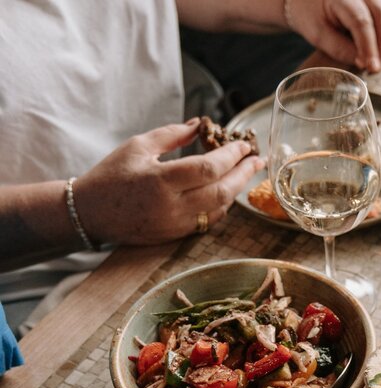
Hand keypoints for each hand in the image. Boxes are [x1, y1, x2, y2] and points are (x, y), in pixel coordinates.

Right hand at [74, 119, 262, 244]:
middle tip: (257, 160)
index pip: (208, 168)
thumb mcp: (138, 146)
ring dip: (236, 190)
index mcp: (160, 180)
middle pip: (222, 191)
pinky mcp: (176, 236)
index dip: (232, 156)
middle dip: (244, 173)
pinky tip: (227, 191)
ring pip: (219, 208)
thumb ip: (172, 134)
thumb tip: (199, 124)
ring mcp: (175, 224)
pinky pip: (209, 221)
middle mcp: (171, 206)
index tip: (245, 145)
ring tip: (246, 172)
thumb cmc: (111, 175)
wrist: (89, 213)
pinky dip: (222, 205)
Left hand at [285, 0, 380, 71]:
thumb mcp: (317, 34)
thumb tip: (363, 63)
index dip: (369, 47)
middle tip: (375, 69)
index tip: (371, 68)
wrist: (311, 1)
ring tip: (375, 62)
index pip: (361, 22)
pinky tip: (379, 51)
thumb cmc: (311, 15)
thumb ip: (339, 48)